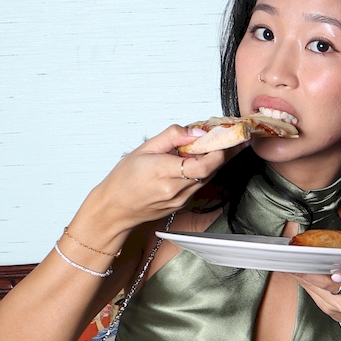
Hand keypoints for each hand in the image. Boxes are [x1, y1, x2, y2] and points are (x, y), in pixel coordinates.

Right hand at [71, 125, 240, 244]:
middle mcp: (177, 189)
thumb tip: (196, 131)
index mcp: (165, 172)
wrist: (115, 209)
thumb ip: (172, 136)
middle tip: (225, 137)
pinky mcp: (182, 204)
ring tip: (208, 147)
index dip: (219, 150)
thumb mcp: (144, 149)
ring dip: (211, 162)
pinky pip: (198, 184)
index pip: (205, 163)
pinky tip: (193, 162)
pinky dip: (201, 171)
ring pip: (207, 177)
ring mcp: (181, 199)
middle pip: (211, 170)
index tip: (222, 137)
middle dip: (220, 152)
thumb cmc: (124, 179)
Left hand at [294, 216, 340, 328]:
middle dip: (313, 274)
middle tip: (298, 261)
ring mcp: (338, 304)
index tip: (337, 274)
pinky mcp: (326, 308)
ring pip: (316, 288)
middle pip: (330, 285)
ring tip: (288, 263)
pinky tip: (291, 271)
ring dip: (302, 275)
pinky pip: (311, 293)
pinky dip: (301, 281)